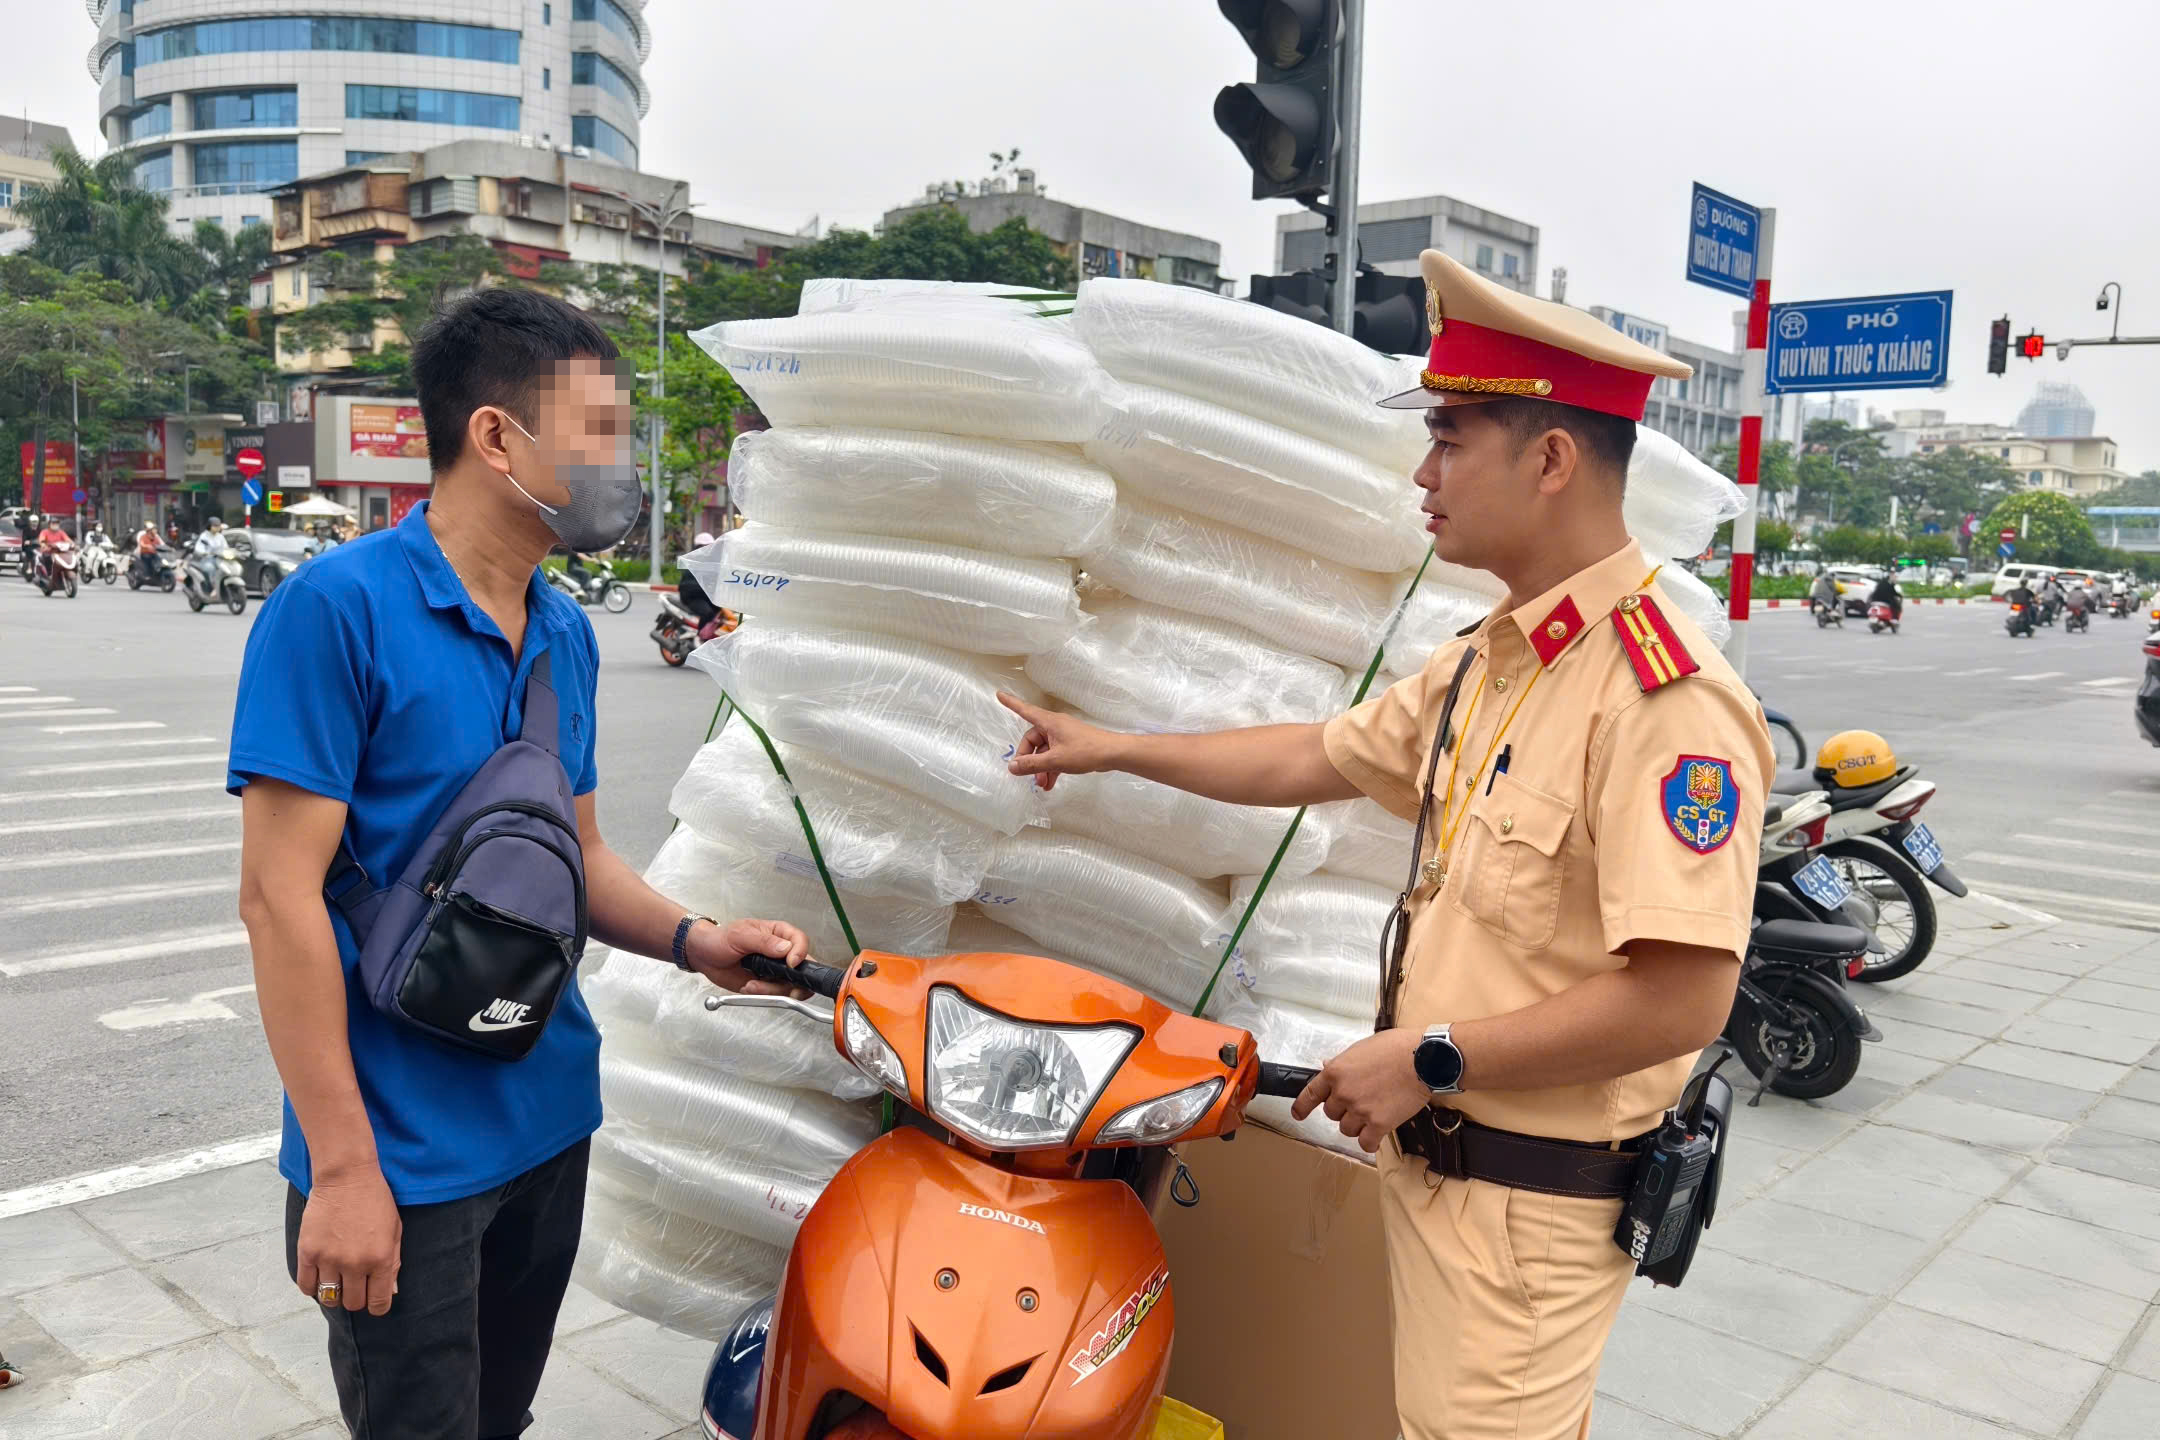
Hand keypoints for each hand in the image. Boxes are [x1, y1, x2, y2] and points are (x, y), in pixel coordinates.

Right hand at [294, 1164, 401, 1315]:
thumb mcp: (395, 1230)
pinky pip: (306, 1285)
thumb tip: (391, 1292)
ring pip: (329, 1297)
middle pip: (353, 1303)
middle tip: (356, 1286)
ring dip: (335, 1293)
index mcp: (381, 1259)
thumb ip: (393, 1263)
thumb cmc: (375, 1200)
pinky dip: (313, 1287)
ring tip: (338, 1279)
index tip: (374, 1300)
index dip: (378, 1306)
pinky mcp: (308, 1251)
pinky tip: (320, 1276)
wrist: (347, 1176)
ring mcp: (329, 1259)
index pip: (380, 1302)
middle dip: (357, 1298)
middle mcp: (355, 1263)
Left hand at [686, 918, 815, 996]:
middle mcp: (780, 952)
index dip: (800, 954)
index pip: (800, 942)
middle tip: (786, 988)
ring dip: (772, 990)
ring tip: (752, 985)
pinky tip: (748, 987)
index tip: (791, 963)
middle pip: (802, 968)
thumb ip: (764, 942)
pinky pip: (774, 995)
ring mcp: (774, 970)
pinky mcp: (766, 984)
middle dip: (795, 981)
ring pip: (789, 985)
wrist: (704, 957)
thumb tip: (786, 949)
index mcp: (779, 933)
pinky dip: (762, 994)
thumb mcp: (740, 936)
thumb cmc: (720, 939)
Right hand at [998, 692, 1122, 791]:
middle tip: (1027, 776)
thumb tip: (1011, 767)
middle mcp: (1055, 727)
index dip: (1011, 704)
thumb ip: (1032, 764)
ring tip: (1040, 785)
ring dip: (1040, 767)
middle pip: (1033, 740)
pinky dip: (1051, 768)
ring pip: (1044, 751)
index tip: (998, 695)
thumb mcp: (1056, 760)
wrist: (1113, 754)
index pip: (1025, 711)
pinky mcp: (1071, 746)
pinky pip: (1055, 756)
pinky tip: (1049, 784)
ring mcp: (1063, 736)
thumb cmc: (1085, 751)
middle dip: (1029, 759)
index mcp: (1049, 723)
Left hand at [1290, 1028, 1429, 1154]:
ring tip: (1373, 1113)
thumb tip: (1329, 1068)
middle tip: (1360, 1102)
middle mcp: (1344, 1093)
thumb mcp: (1362, 1048)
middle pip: (1331, 1114)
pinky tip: (1376, 1134)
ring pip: (1347, 1129)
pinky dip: (1370, 1141)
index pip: (1310, 1094)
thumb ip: (1343, 1063)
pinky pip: (1366, 1143)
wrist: (1423, 1060)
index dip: (1302, 1107)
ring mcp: (1360, 1110)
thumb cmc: (1396, 1048)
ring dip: (1357, 1125)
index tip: (1298, 1114)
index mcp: (1336, 1072)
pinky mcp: (1379, 1124)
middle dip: (1342, 1110)